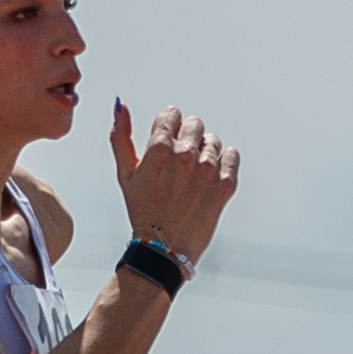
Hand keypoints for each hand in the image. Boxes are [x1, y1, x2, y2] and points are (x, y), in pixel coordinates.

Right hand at [109, 101, 238, 263]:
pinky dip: (224, 162)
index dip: (167, 126)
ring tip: (192, 174)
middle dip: (186, 136)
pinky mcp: (226, 184)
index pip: (172, 113)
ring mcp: (208, 169)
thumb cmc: (142, 210)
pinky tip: (209, 177)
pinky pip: (232, 155)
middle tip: (178, 161)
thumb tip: (120, 105)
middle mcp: (186, 155)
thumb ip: (121, 136)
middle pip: (194, 123)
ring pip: (213, 140)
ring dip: (203, 151)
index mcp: (160, 149)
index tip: (165, 142)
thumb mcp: (125, 173)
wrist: (164, 248)